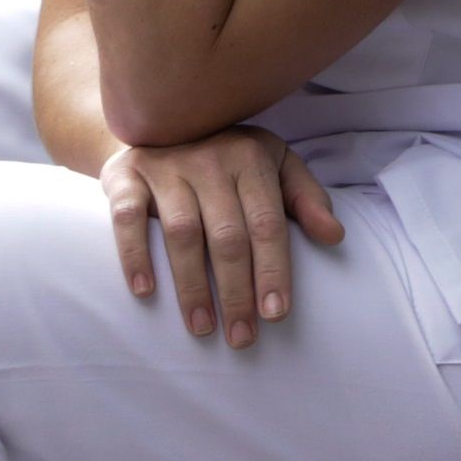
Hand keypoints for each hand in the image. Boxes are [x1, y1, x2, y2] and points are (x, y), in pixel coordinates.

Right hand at [101, 126, 343, 348]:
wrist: (159, 121)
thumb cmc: (228, 159)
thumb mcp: (274, 165)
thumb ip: (305, 198)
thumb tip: (335, 236)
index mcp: (250, 158)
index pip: (266, 222)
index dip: (273, 270)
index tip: (275, 315)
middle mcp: (209, 159)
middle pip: (227, 235)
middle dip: (236, 292)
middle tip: (241, 338)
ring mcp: (165, 165)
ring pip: (182, 232)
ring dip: (191, 286)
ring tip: (201, 328)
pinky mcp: (125, 175)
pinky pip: (127, 217)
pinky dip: (134, 255)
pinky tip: (145, 292)